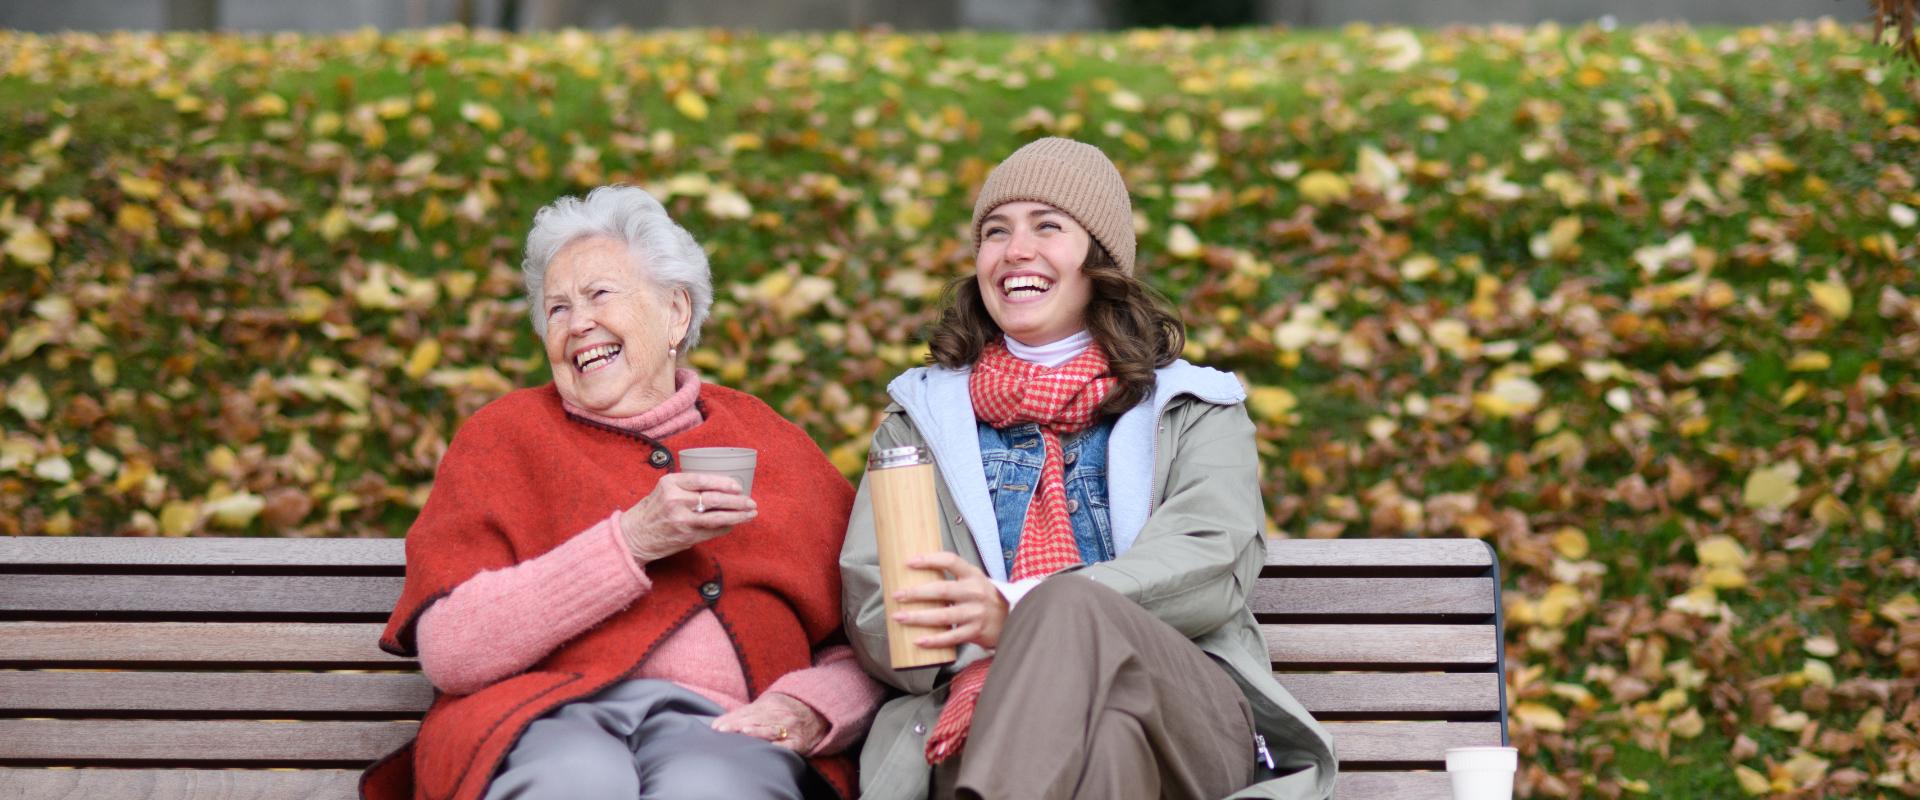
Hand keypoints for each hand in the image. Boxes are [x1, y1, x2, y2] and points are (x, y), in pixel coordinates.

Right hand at [620, 472, 755, 562]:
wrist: (634, 535)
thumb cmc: (653, 509)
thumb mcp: (665, 489)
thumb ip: (687, 485)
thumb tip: (721, 485)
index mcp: (671, 483)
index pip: (702, 480)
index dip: (723, 482)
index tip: (737, 486)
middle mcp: (676, 501)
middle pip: (714, 499)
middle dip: (737, 501)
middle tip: (751, 502)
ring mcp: (682, 520)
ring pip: (717, 518)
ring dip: (738, 516)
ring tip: (750, 514)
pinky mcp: (686, 537)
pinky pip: (712, 531)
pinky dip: (726, 527)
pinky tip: (735, 524)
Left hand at [711, 692, 826, 753]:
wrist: (819, 713)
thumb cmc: (787, 710)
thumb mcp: (770, 704)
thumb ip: (749, 712)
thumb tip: (722, 722)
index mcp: (771, 704)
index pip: (747, 712)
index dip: (731, 719)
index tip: (716, 726)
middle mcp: (780, 714)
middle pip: (755, 719)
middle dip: (738, 724)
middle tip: (721, 730)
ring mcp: (790, 728)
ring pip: (770, 729)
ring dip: (757, 731)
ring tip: (744, 731)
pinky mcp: (799, 743)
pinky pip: (786, 745)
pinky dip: (776, 746)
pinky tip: (767, 748)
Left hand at [891, 552, 1008, 649]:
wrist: (1011, 617)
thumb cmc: (984, 597)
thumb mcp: (973, 580)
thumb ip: (951, 576)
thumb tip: (915, 573)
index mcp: (972, 575)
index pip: (950, 561)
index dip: (929, 560)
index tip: (909, 562)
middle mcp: (974, 592)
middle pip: (942, 590)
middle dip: (916, 593)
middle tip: (896, 595)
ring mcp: (975, 613)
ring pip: (943, 616)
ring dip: (919, 617)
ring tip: (899, 617)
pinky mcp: (975, 631)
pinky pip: (951, 637)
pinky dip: (934, 640)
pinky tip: (918, 641)